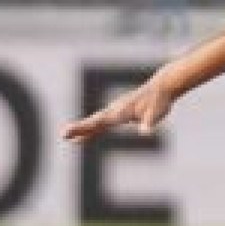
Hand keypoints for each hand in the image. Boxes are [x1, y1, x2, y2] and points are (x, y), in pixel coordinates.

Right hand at [62, 72, 178, 142]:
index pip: (99, 122)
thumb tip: (145, 132)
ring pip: (95, 121)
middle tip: (63, 135)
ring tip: (67, 137)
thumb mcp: (157, 113)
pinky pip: (101, 123)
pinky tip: (82, 138)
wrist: (162, 87)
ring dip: (81, 129)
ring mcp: (115, 111)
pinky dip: (91, 130)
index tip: (70, 132)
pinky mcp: (118, 114)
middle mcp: (114, 110)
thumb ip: (149, 123)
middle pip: (94, 121)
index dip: (84, 128)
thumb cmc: (160, 101)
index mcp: (120, 111)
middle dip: (79, 128)